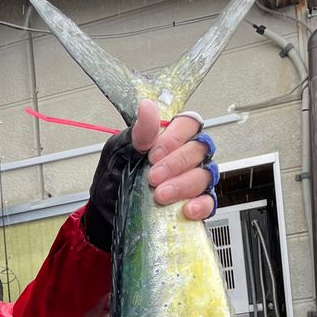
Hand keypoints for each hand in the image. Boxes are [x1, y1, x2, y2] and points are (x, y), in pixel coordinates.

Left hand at [84, 101, 218, 249]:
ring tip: (161, 195)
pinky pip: (209, 201)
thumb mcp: (121, 151)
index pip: (189, 124)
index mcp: (172, 137)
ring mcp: (194, 179)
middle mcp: (187, 156)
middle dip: (176, 164)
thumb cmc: (117, 177)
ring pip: (204, 175)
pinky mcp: (196, 203)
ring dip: (183, 185)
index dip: (175, 137)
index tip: (154, 153)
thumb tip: (147, 106)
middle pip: (198, 149)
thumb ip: (140, 132)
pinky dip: (201, 205)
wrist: (108, 210)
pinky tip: (187, 209)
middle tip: (153, 177)